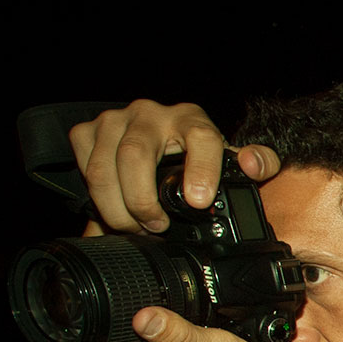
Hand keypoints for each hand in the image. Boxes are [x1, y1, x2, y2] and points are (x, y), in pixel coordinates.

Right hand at [68, 101, 281, 233]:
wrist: (157, 142)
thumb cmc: (196, 157)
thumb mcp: (230, 161)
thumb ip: (259, 164)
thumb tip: (253, 165)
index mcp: (192, 120)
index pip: (200, 137)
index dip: (200, 169)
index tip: (199, 200)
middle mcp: (151, 114)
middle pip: (135, 155)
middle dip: (142, 200)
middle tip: (156, 227)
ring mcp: (116, 120)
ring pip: (103, 166)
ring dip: (116, 206)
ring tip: (135, 227)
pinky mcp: (88, 131)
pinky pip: (83, 165)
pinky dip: (95, 196)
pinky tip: (114, 209)